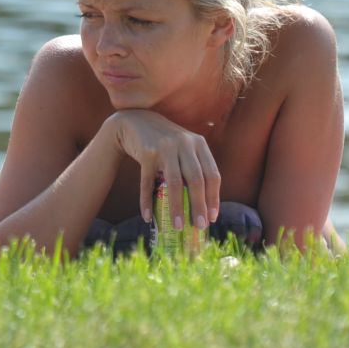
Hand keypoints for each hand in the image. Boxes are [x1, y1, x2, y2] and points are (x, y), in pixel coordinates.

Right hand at [108, 109, 220, 230]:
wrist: (134, 121)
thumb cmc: (164, 142)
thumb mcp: (184, 147)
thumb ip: (195, 167)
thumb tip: (203, 205)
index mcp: (198, 143)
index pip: (212, 174)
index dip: (213, 198)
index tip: (212, 217)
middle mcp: (184, 143)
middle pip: (196, 180)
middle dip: (199, 206)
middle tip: (199, 226)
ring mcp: (165, 147)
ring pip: (175, 182)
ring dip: (177, 207)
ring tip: (177, 225)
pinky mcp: (146, 152)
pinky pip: (148, 182)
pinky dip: (147, 201)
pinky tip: (148, 216)